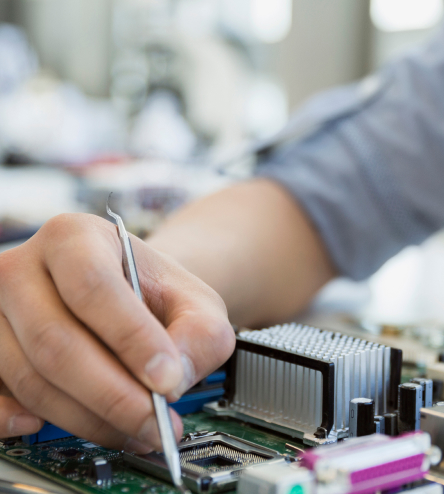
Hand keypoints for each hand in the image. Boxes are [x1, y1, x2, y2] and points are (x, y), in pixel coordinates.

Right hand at [0, 213, 234, 451]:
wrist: (128, 300)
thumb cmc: (156, 298)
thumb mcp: (196, 304)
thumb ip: (197, 336)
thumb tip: (171, 379)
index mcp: (75, 238)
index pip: (94, 286)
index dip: (131, 339)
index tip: (167, 380)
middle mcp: (22, 269)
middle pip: (55, 341)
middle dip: (112, 394)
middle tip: (155, 423)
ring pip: (30, 378)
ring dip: (86, 417)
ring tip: (135, 429)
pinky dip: (22, 424)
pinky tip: (56, 426)